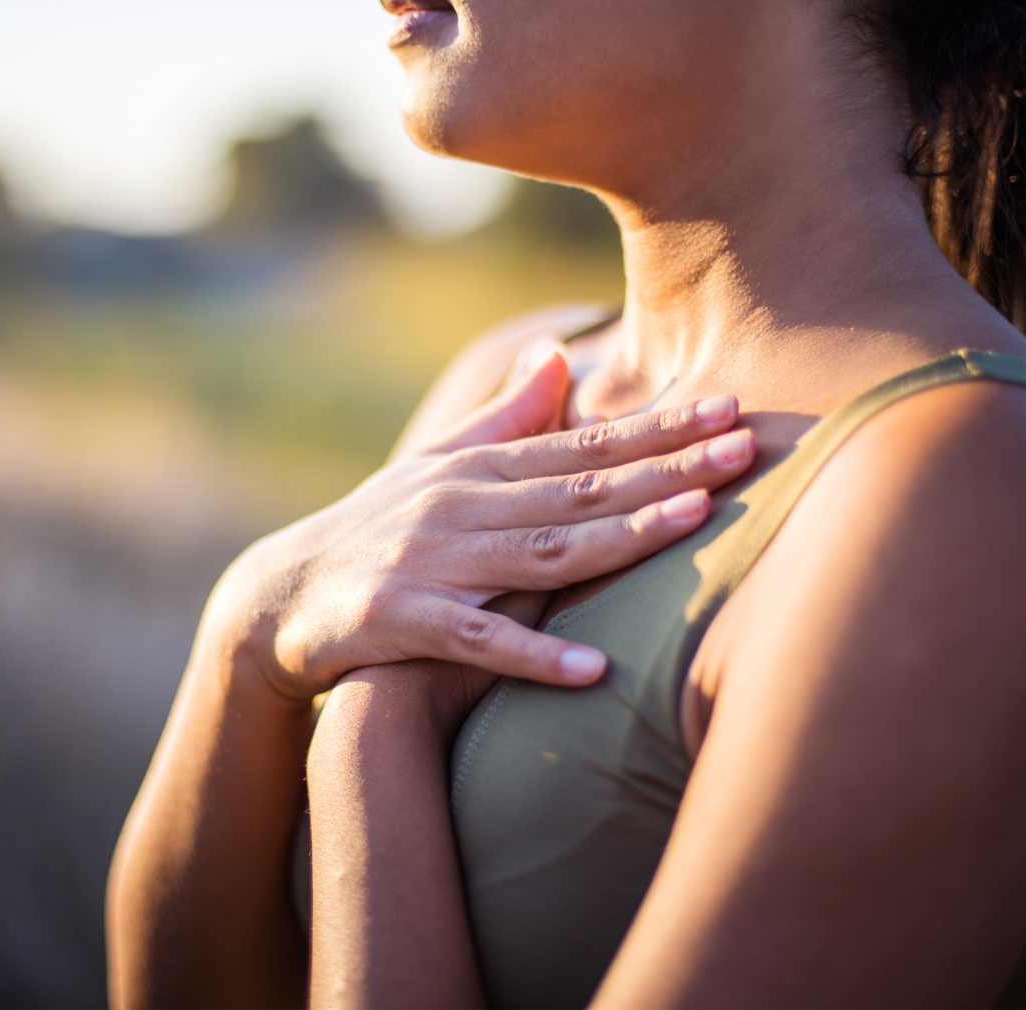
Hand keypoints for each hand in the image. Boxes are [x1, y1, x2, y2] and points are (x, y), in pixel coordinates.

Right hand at [208, 348, 754, 700]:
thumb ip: (503, 418)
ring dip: (619, 537)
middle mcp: (461, 506)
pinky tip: (593, 670)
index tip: (730, 409)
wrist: (280, 596)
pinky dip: (532, 655)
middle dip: (667, 468)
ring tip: (693, 523)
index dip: (659, 430)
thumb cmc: (375, 529)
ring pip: (540, 550)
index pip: (583, 446)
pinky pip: (476, 640)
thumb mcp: (437, 467)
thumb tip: (557, 355)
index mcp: (479, 470)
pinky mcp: (400, 621)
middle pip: (578, 488)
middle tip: (745, 448)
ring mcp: (432, 561)